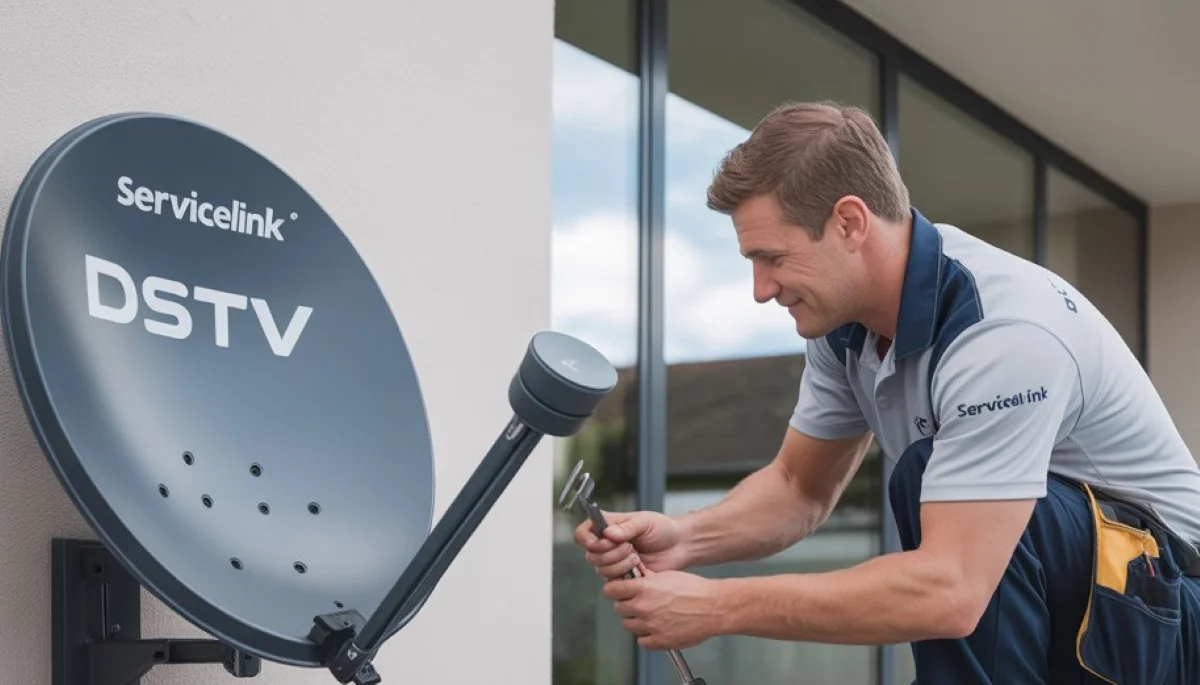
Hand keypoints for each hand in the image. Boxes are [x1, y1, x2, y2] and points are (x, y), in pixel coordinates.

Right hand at [574, 510, 687, 578]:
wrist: (678, 546)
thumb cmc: (662, 529)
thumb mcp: (645, 522)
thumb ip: (627, 528)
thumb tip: (608, 533)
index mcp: (608, 526)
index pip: (583, 533)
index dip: (588, 539)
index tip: (605, 541)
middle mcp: (606, 544)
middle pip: (591, 555)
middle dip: (611, 553)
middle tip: (630, 547)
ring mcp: (613, 561)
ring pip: (601, 569)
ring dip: (620, 564)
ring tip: (637, 557)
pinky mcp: (622, 576)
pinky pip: (613, 582)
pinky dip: (626, 575)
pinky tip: (639, 568)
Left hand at [602, 569, 722, 649]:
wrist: (713, 607)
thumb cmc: (695, 589)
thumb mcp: (668, 575)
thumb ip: (648, 578)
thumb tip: (635, 576)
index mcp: (644, 588)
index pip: (611, 590)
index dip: (614, 590)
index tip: (618, 591)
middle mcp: (643, 607)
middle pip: (618, 608)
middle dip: (626, 605)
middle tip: (637, 603)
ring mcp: (650, 625)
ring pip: (628, 625)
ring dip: (635, 621)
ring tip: (649, 616)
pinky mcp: (659, 641)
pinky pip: (641, 641)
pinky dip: (646, 637)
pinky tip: (656, 629)